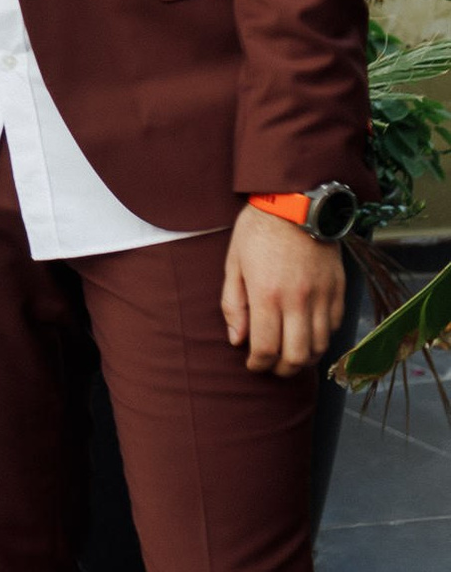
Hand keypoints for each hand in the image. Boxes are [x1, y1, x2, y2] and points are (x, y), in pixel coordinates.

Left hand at [221, 204, 346, 377]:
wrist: (297, 201)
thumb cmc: (258, 229)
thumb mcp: (234, 263)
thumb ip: (234, 304)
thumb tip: (236, 340)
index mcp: (267, 296)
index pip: (266, 350)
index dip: (258, 365)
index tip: (253, 365)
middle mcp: (298, 301)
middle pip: (296, 357)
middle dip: (282, 370)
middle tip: (273, 367)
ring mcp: (323, 296)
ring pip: (320, 346)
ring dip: (305, 357)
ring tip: (291, 353)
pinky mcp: (339, 288)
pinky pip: (335, 325)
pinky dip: (323, 336)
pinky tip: (309, 332)